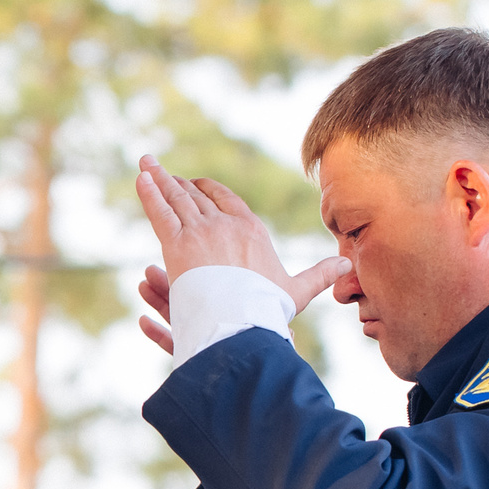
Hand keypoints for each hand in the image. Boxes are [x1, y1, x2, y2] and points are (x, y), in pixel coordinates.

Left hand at [132, 155, 348, 349]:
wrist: (242, 322)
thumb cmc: (268, 310)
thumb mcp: (298, 291)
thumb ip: (320, 275)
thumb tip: (348, 265)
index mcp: (251, 229)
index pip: (227, 201)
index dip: (209, 191)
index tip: (195, 183)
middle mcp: (225, 224)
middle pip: (196, 197)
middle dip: (177, 183)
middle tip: (161, 171)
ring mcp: (200, 232)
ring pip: (176, 199)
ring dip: (159, 180)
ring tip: (147, 166)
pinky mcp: (177, 244)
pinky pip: (160, 212)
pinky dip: (149, 193)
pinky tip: (140, 177)